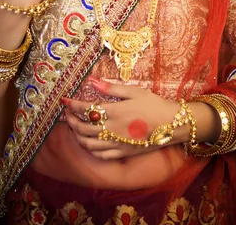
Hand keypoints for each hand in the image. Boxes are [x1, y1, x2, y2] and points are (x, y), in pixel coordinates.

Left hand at [61, 79, 187, 160]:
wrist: (171, 124)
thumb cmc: (153, 104)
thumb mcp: (134, 91)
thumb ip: (111, 88)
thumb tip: (91, 81)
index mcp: (114, 111)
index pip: (85, 109)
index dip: (72, 105)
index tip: (64, 100)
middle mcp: (112, 129)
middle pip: (83, 128)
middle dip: (71, 120)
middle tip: (67, 114)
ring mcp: (116, 143)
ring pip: (88, 143)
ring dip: (77, 135)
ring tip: (75, 127)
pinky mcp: (122, 153)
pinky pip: (100, 155)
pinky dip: (90, 149)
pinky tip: (88, 142)